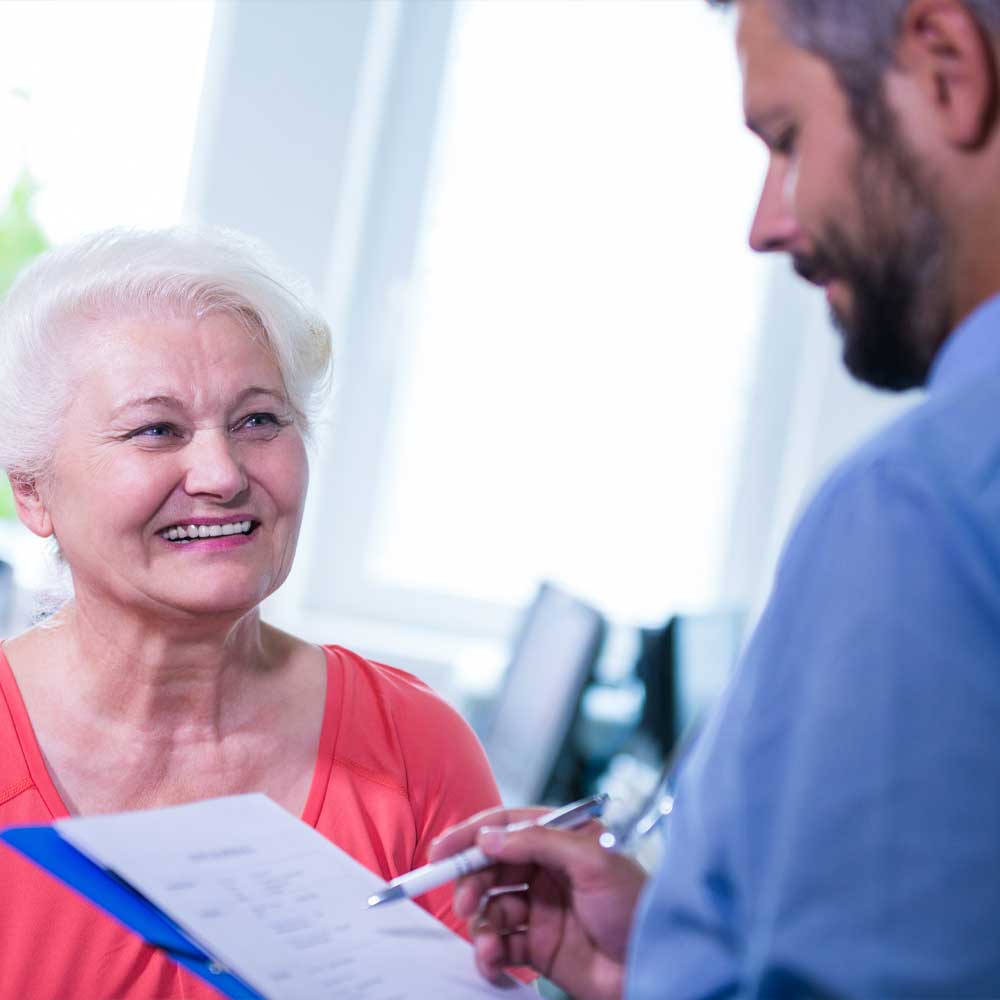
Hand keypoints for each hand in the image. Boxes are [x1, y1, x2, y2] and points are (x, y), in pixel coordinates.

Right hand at [429, 806, 647, 999]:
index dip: (470, 835)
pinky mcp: (540, 946)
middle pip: (491, 867)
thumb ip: (538, 842)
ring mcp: (542, 908)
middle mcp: (548, 870)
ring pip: (491, 907)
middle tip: (462, 902)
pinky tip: (493, 959)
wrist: (656, 967)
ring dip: (480, 924)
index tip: (441, 851)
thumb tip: (489, 836)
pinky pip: (501, 944)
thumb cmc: (636, 906)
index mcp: (561, 839)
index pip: (506, 826)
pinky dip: (490, 952)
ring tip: (487, 943)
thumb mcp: (593, 860)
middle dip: (471, 883)